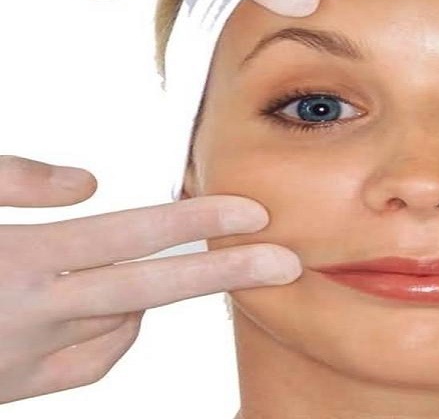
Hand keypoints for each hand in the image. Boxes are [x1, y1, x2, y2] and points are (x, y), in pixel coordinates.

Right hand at [0, 156, 300, 403]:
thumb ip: (15, 182)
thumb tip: (85, 182)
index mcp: (19, 260)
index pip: (128, 235)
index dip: (194, 222)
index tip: (248, 213)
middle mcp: (34, 312)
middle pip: (149, 288)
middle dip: (224, 272)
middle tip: (284, 262)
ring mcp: (33, 355)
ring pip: (126, 318)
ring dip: (154, 288)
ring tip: (153, 260)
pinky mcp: (26, 384)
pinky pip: (101, 356)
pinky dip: (120, 328)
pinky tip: (115, 305)